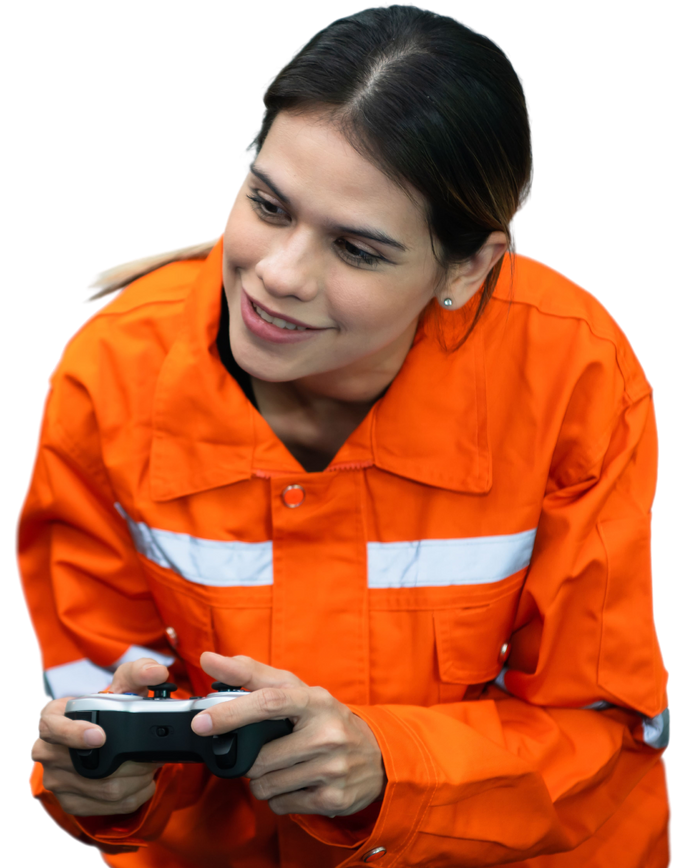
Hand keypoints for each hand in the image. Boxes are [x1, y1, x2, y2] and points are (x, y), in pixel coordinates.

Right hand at [31, 658, 168, 815]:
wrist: (104, 735)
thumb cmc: (108, 707)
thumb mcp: (122, 683)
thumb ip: (139, 672)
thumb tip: (156, 673)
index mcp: (51, 718)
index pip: (52, 726)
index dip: (74, 733)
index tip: (100, 736)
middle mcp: (47, 750)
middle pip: (84, 765)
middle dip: (127, 761)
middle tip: (149, 754)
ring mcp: (56, 779)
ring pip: (102, 789)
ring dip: (136, 778)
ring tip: (151, 764)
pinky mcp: (71, 802)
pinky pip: (106, 807)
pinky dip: (133, 795)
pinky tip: (143, 781)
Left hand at [191, 652, 386, 817]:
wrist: (379, 757)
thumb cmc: (326, 719)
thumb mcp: (297, 690)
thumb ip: (252, 674)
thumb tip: (208, 659)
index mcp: (315, 700)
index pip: (269, 701)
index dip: (231, 712)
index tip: (201, 721)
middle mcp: (327, 733)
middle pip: (259, 757)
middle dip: (252, 759)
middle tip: (268, 750)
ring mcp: (332, 768)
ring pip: (266, 784)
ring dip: (264, 779)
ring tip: (285, 766)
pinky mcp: (333, 799)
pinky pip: (280, 805)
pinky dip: (280, 797)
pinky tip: (298, 782)